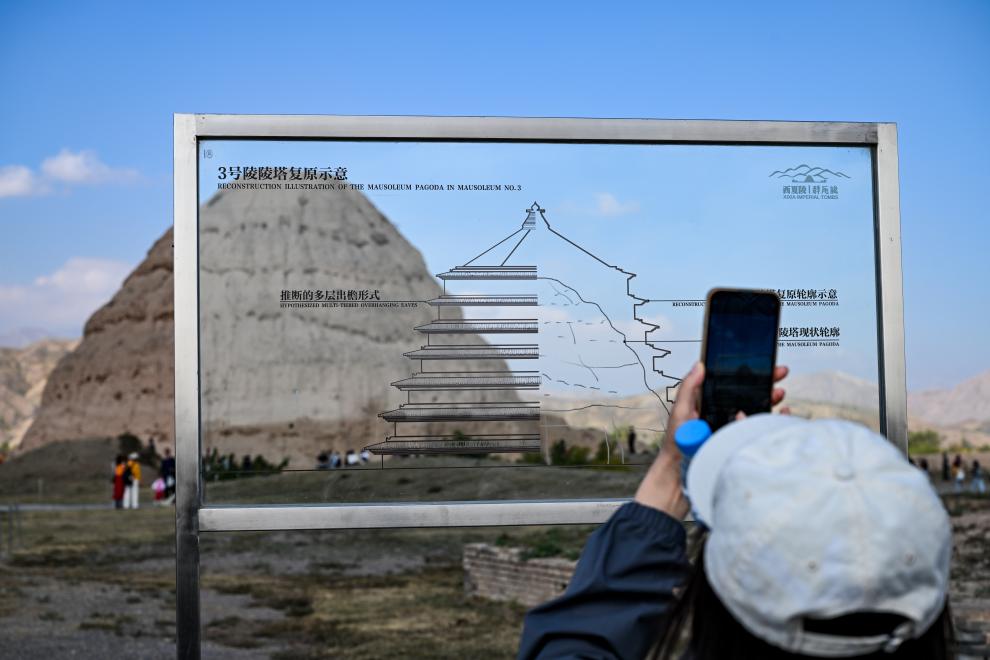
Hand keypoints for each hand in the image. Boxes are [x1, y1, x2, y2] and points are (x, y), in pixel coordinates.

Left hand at [634, 363, 789, 518]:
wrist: (681, 476)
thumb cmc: (677, 445)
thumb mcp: (680, 412)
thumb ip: (688, 389)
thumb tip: (699, 365)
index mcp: (711, 404)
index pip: (733, 384)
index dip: (748, 373)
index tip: (763, 363)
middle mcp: (725, 415)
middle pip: (750, 395)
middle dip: (766, 383)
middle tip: (780, 373)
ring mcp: (734, 429)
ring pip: (759, 411)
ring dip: (771, 401)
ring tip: (779, 395)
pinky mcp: (740, 443)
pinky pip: (759, 430)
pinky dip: (773, 422)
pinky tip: (779, 417)